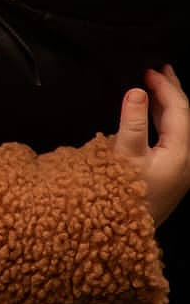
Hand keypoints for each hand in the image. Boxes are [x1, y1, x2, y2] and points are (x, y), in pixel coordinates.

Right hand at [111, 64, 189, 226]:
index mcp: (180, 153)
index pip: (180, 110)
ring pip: (179, 128)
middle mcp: (186, 160)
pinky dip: (164, 121)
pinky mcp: (169, 175)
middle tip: (161, 69)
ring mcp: (179, 169)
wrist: (120, 234)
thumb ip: (132, 123)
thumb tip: (137, 91)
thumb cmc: (120, 195)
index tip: (149, 70)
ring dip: (168, 106)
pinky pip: (172, 138)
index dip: (165, 87)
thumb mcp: (124, 157)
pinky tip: (153, 117)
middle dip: (172, 92)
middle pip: (185, 117)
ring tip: (157, 87)